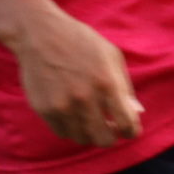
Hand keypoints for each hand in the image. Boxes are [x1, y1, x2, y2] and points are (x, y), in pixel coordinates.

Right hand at [7, 3, 144, 146]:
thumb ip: (125, 87)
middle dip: (111, 137)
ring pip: (82, 139)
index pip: (127, 124)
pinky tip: (73, 114)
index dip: (131, 131)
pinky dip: (71, 128)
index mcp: (107, 84)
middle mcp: (84, 98)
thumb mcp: (112, 56)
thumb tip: (135, 113)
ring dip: (90, 133)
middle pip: (104, 140)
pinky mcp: (44, 109)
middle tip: (110, 128)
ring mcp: (62, 106)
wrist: (39, 34)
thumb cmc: (80, 42)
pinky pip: (62, 132)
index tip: (130, 130)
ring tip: (91, 119)